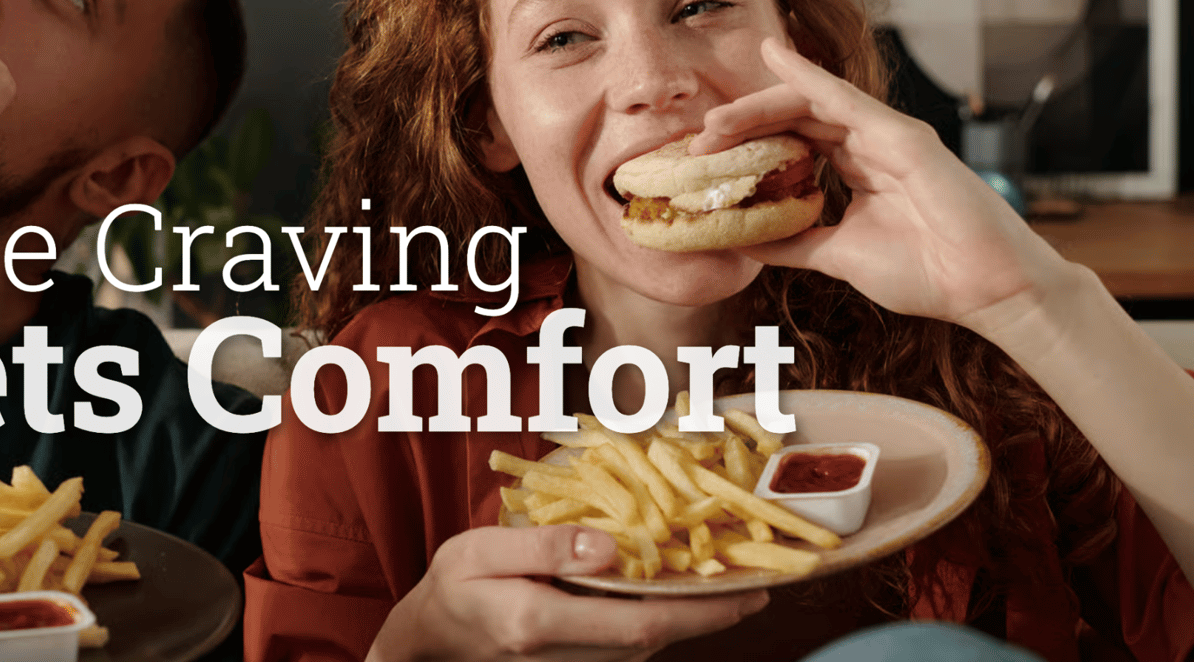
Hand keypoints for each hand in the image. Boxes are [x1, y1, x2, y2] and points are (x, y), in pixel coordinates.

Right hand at [370, 526, 767, 661]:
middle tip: (763, 580)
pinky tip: (681, 588)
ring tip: (734, 578)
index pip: (640, 623)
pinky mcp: (579, 661)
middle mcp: (567, 654)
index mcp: (542, 622)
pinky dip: (665, 616)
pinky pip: (633, 640)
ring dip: (694, 614)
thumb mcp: (479, 551)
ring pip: (649, 642)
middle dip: (712, 612)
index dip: (701, 612)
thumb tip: (609, 545)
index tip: (749, 594)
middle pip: (657, 637)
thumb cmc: (452, 588)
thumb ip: (544, 546)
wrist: (430, 642)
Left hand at [687, 38, 1077, 325]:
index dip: (748, 142)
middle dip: (743, 123)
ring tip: (716, 119)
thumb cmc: (928, 273)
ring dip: (759, 105)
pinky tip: (775, 56)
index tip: (704, 158)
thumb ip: (797, 243)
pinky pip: (845, 98)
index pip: (793, 139)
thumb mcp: (840, 256)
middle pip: (794, 116)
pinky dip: (807, 75)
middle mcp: (870, 144)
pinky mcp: (904, 136)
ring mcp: (888, 135)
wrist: (986, 291)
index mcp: (858, 168)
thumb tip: (750, 242)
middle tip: (699, 138)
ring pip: (811, 102)